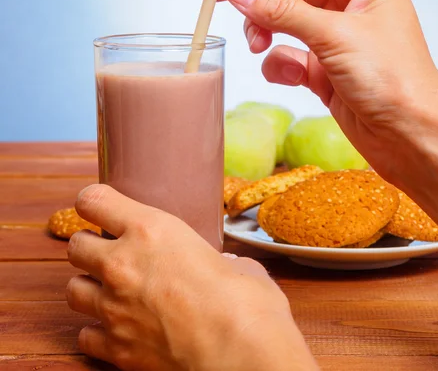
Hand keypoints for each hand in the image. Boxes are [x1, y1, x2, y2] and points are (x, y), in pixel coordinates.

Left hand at [66, 184, 316, 370]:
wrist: (240, 354)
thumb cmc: (246, 304)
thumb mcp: (237, 264)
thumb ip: (220, 262)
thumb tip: (228, 268)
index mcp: (151, 231)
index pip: (94, 202)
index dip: (93, 202)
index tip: (99, 208)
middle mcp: (122, 265)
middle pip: (76, 246)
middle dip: (90, 247)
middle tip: (112, 252)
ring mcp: (113, 309)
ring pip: (72, 290)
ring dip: (90, 287)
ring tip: (114, 291)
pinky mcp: (115, 348)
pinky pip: (86, 336)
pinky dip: (98, 331)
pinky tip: (120, 329)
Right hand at [206, 0, 437, 182]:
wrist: (413, 138)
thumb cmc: (396, 82)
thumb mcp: (336, 38)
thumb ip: (283, 10)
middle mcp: (350, 2)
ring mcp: (335, 36)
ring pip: (283, 17)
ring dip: (263, 27)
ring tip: (257, 43)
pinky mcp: (324, 67)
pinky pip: (288, 54)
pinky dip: (279, 63)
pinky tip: (289, 76)